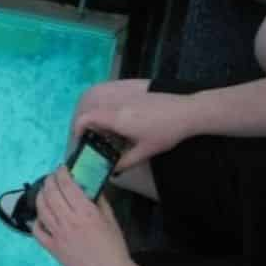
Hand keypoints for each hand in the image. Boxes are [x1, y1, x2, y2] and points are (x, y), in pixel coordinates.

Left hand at [32, 167, 131, 265]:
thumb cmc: (114, 247)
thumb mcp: (111, 219)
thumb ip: (99, 201)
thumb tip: (90, 188)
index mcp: (85, 212)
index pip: (67, 185)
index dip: (61, 173)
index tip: (61, 168)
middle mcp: (68, 221)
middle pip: (51, 194)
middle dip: (49, 180)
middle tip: (52, 177)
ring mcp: (58, 235)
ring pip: (41, 209)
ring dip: (40, 196)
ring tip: (44, 191)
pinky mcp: (52, 248)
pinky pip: (37, 232)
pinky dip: (35, 222)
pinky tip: (39, 217)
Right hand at [72, 80, 193, 170]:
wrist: (188, 111)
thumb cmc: (166, 132)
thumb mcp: (145, 152)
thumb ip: (125, 162)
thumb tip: (112, 170)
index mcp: (116, 119)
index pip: (86, 119)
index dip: (77, 129)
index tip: (81, 141)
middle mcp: (117, 106)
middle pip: (91, 112)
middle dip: (88, 126)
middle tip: (95, 141)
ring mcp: (126, 99)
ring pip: (103, 107)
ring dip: (100, 120)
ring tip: (110, 135)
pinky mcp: (135, 95)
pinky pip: (114, 104)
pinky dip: (111, 115)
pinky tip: (125, 126)